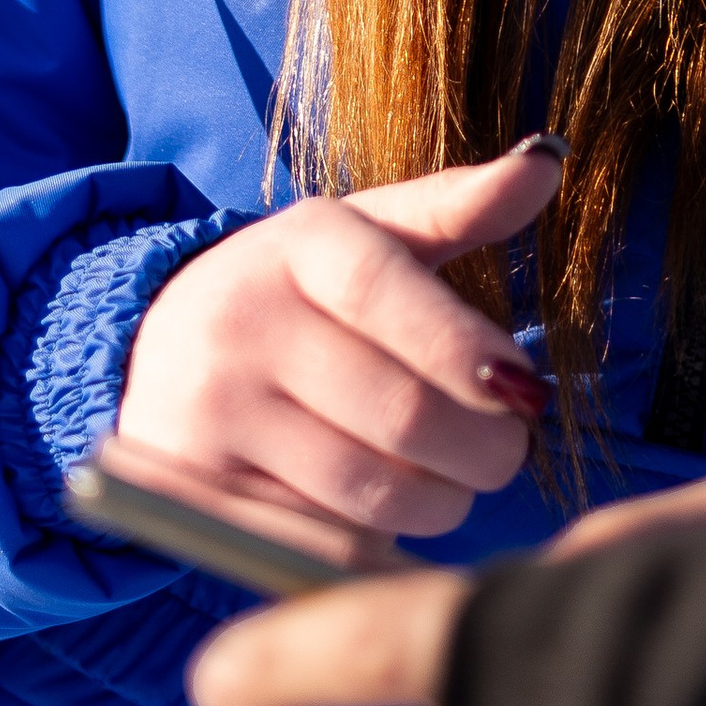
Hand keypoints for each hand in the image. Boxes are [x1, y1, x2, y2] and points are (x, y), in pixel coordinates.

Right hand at [121, 138, 563, 539]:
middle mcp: (244, 324)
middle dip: (484, 447)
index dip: (471, 353)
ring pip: (370, 492)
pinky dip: (376, 541)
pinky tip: (385, 511)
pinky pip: (324, 542)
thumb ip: (457, 206)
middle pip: (401, 413)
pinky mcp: (201, 495)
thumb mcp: (368, 233)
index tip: (522, 388)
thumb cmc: (300, 291)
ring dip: (439, 502)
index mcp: (301, 243)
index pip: (395, 298)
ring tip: (452, 481)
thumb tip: (549, 164)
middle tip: (507, 449)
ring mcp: (214, 414)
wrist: (157, 353)